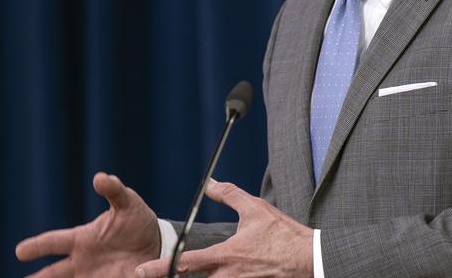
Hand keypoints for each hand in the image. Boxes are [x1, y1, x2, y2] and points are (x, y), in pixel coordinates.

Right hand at [16, 172, 160, 277]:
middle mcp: (82, 261)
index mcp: (82, 239)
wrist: (156, 244)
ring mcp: (92, 276)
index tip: (20, 251)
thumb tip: (100, 177)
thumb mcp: (128, 202)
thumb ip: (114, 190)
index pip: (54, 242)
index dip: (37, 246)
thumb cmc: (136, 221)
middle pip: (54, 272)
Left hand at [135, 179, 312, 277]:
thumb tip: (211, 184)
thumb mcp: (255, 209)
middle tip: (156, 273)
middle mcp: (227, 277)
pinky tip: (214, 274)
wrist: (309, 260)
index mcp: (224, 257)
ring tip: (182, 272)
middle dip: (173, 277)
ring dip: (200, 277)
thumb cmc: (283, 235)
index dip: (158, 268)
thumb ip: (230, 195)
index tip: (141, 271)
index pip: (183, 264)